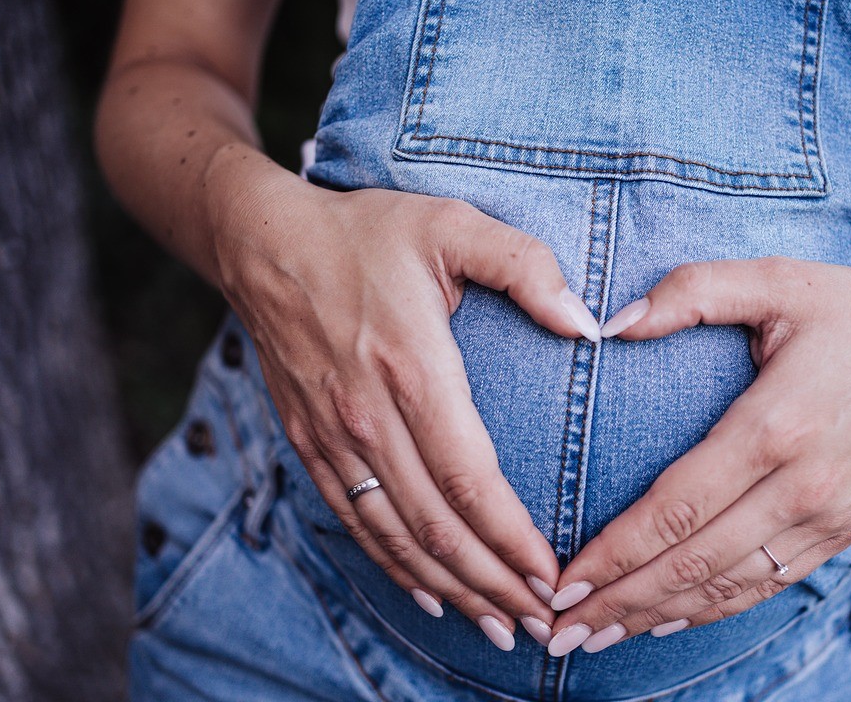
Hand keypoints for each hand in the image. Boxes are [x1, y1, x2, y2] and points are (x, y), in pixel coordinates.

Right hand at [216, 183, 601, 649]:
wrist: (262, 242)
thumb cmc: (366, 231)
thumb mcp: (452, 225)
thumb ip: (525, 266)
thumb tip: (587, 322)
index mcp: (412, 367)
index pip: (468, 478)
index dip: (511, 538)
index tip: (553, 574)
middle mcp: (368, 416)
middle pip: (436, 525)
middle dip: (493, 583)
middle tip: (542, 622)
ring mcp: (333, 437)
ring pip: (395, 537)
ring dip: (450, 588)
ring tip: (498, 625)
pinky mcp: (309, 443)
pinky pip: (356, 522)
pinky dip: (393, 567)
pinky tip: (431, 594)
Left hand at [544, 257, 850, 654]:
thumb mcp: (777, 280)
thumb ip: (691, 291)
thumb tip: (611, 323)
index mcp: (777, 425)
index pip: (677, 508)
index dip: (615, 553)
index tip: (561, 580)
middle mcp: (803, 486)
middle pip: (693, 563)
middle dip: (618, 601)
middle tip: (556, 629)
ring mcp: (828, 518)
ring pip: (727, 587)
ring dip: (655, 617)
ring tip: (594, 637)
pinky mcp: (843, 533)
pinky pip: (766, 586)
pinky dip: (710, 611)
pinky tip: (664, 621)